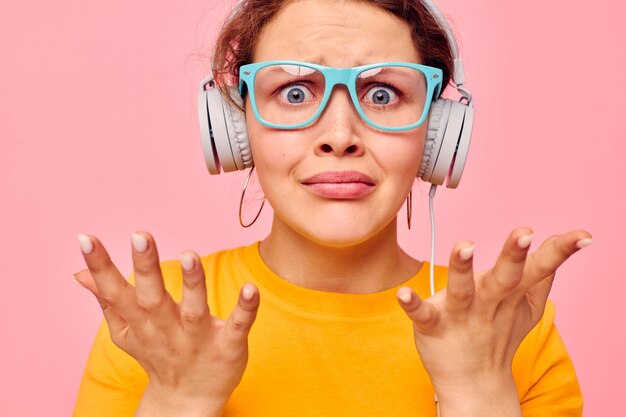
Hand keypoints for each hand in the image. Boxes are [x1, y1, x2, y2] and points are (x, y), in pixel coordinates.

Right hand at [75, 232, 259, 413]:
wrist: (187, 402)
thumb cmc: (157, 355)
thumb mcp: (127, 331)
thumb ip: (107, 300)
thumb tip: (79, 274)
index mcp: (142, 321)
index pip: (116, 292)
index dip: (100, 267)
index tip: (86, 239)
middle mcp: (166, 328)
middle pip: (153, 297)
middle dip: (146, 267)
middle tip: (140, 235)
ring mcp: (198, 338)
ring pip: (194, 310)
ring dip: (192, 283)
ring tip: (190, 255)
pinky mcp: (228, 347)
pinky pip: (238, 326)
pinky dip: (245, 309)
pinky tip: (250, 289)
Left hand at [395, 227, 591, 405]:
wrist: (472, 383)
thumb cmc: (498, 334)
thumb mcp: (525, 306)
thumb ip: (541, 275)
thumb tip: (559, 244)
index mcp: (510, 294)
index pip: (539, 269)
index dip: (559, 252)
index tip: (582, 236)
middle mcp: (487, 303)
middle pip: (503, 277)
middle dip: (514, 255)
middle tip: (524, 233)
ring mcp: (460, 316)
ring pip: (462, 290)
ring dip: (462, 268)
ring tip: (463, 246)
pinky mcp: (432, 326)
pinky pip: (422, 314)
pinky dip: (412, 304)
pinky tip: (403, 293)